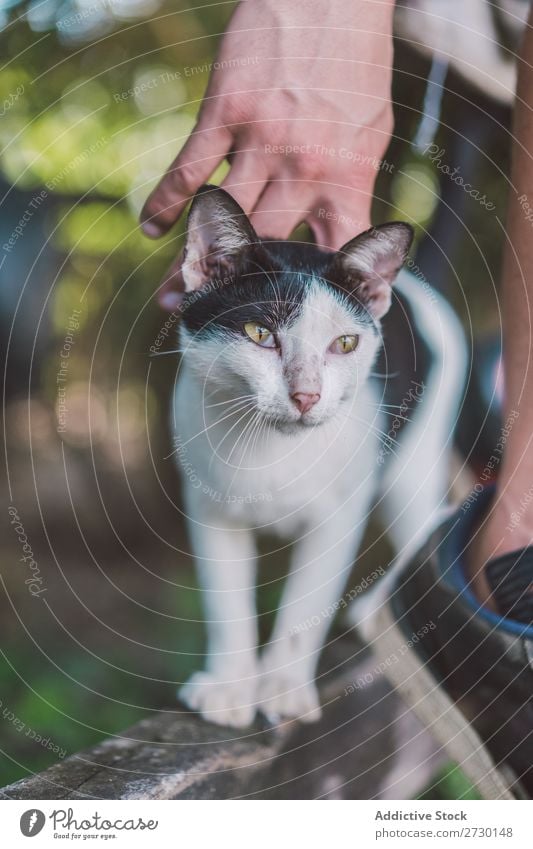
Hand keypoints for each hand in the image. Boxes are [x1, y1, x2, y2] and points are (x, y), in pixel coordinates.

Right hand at [140, 0, 394, 309]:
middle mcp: (303, 167)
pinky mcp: (226, 110)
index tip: (298, 323)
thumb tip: (339, 235)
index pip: (332, 253)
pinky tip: (150, 228)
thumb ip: (351, 187)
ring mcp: (262, 139)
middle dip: (239, 290)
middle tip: (213, 317)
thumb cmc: (356, 66)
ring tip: (174, 293)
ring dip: (193, 261)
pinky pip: (189, 169)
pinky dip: (165, 201)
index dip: (316, 293)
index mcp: (346, 177)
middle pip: (265, 248)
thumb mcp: (371, 134)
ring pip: (222, 219)